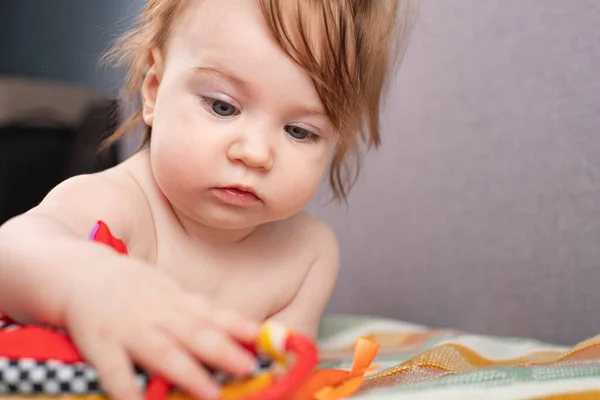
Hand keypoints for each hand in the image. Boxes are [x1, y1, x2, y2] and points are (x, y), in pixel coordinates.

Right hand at [63, 260, 259, 399]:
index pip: (210, 314)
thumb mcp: (167, 291)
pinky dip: (128, 388)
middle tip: (247, 367)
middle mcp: (156, 313)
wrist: (78, 272)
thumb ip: (197, 309)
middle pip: (193, 333)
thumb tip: (238, 324)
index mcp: (174, 301)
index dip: (236, 325)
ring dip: (189, 373)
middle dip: (222, 351)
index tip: (260, 336)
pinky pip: (115, 371)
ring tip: (212, 394)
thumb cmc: (131, 287)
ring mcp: (128, 329)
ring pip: (163, 352)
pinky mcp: (99, 345)